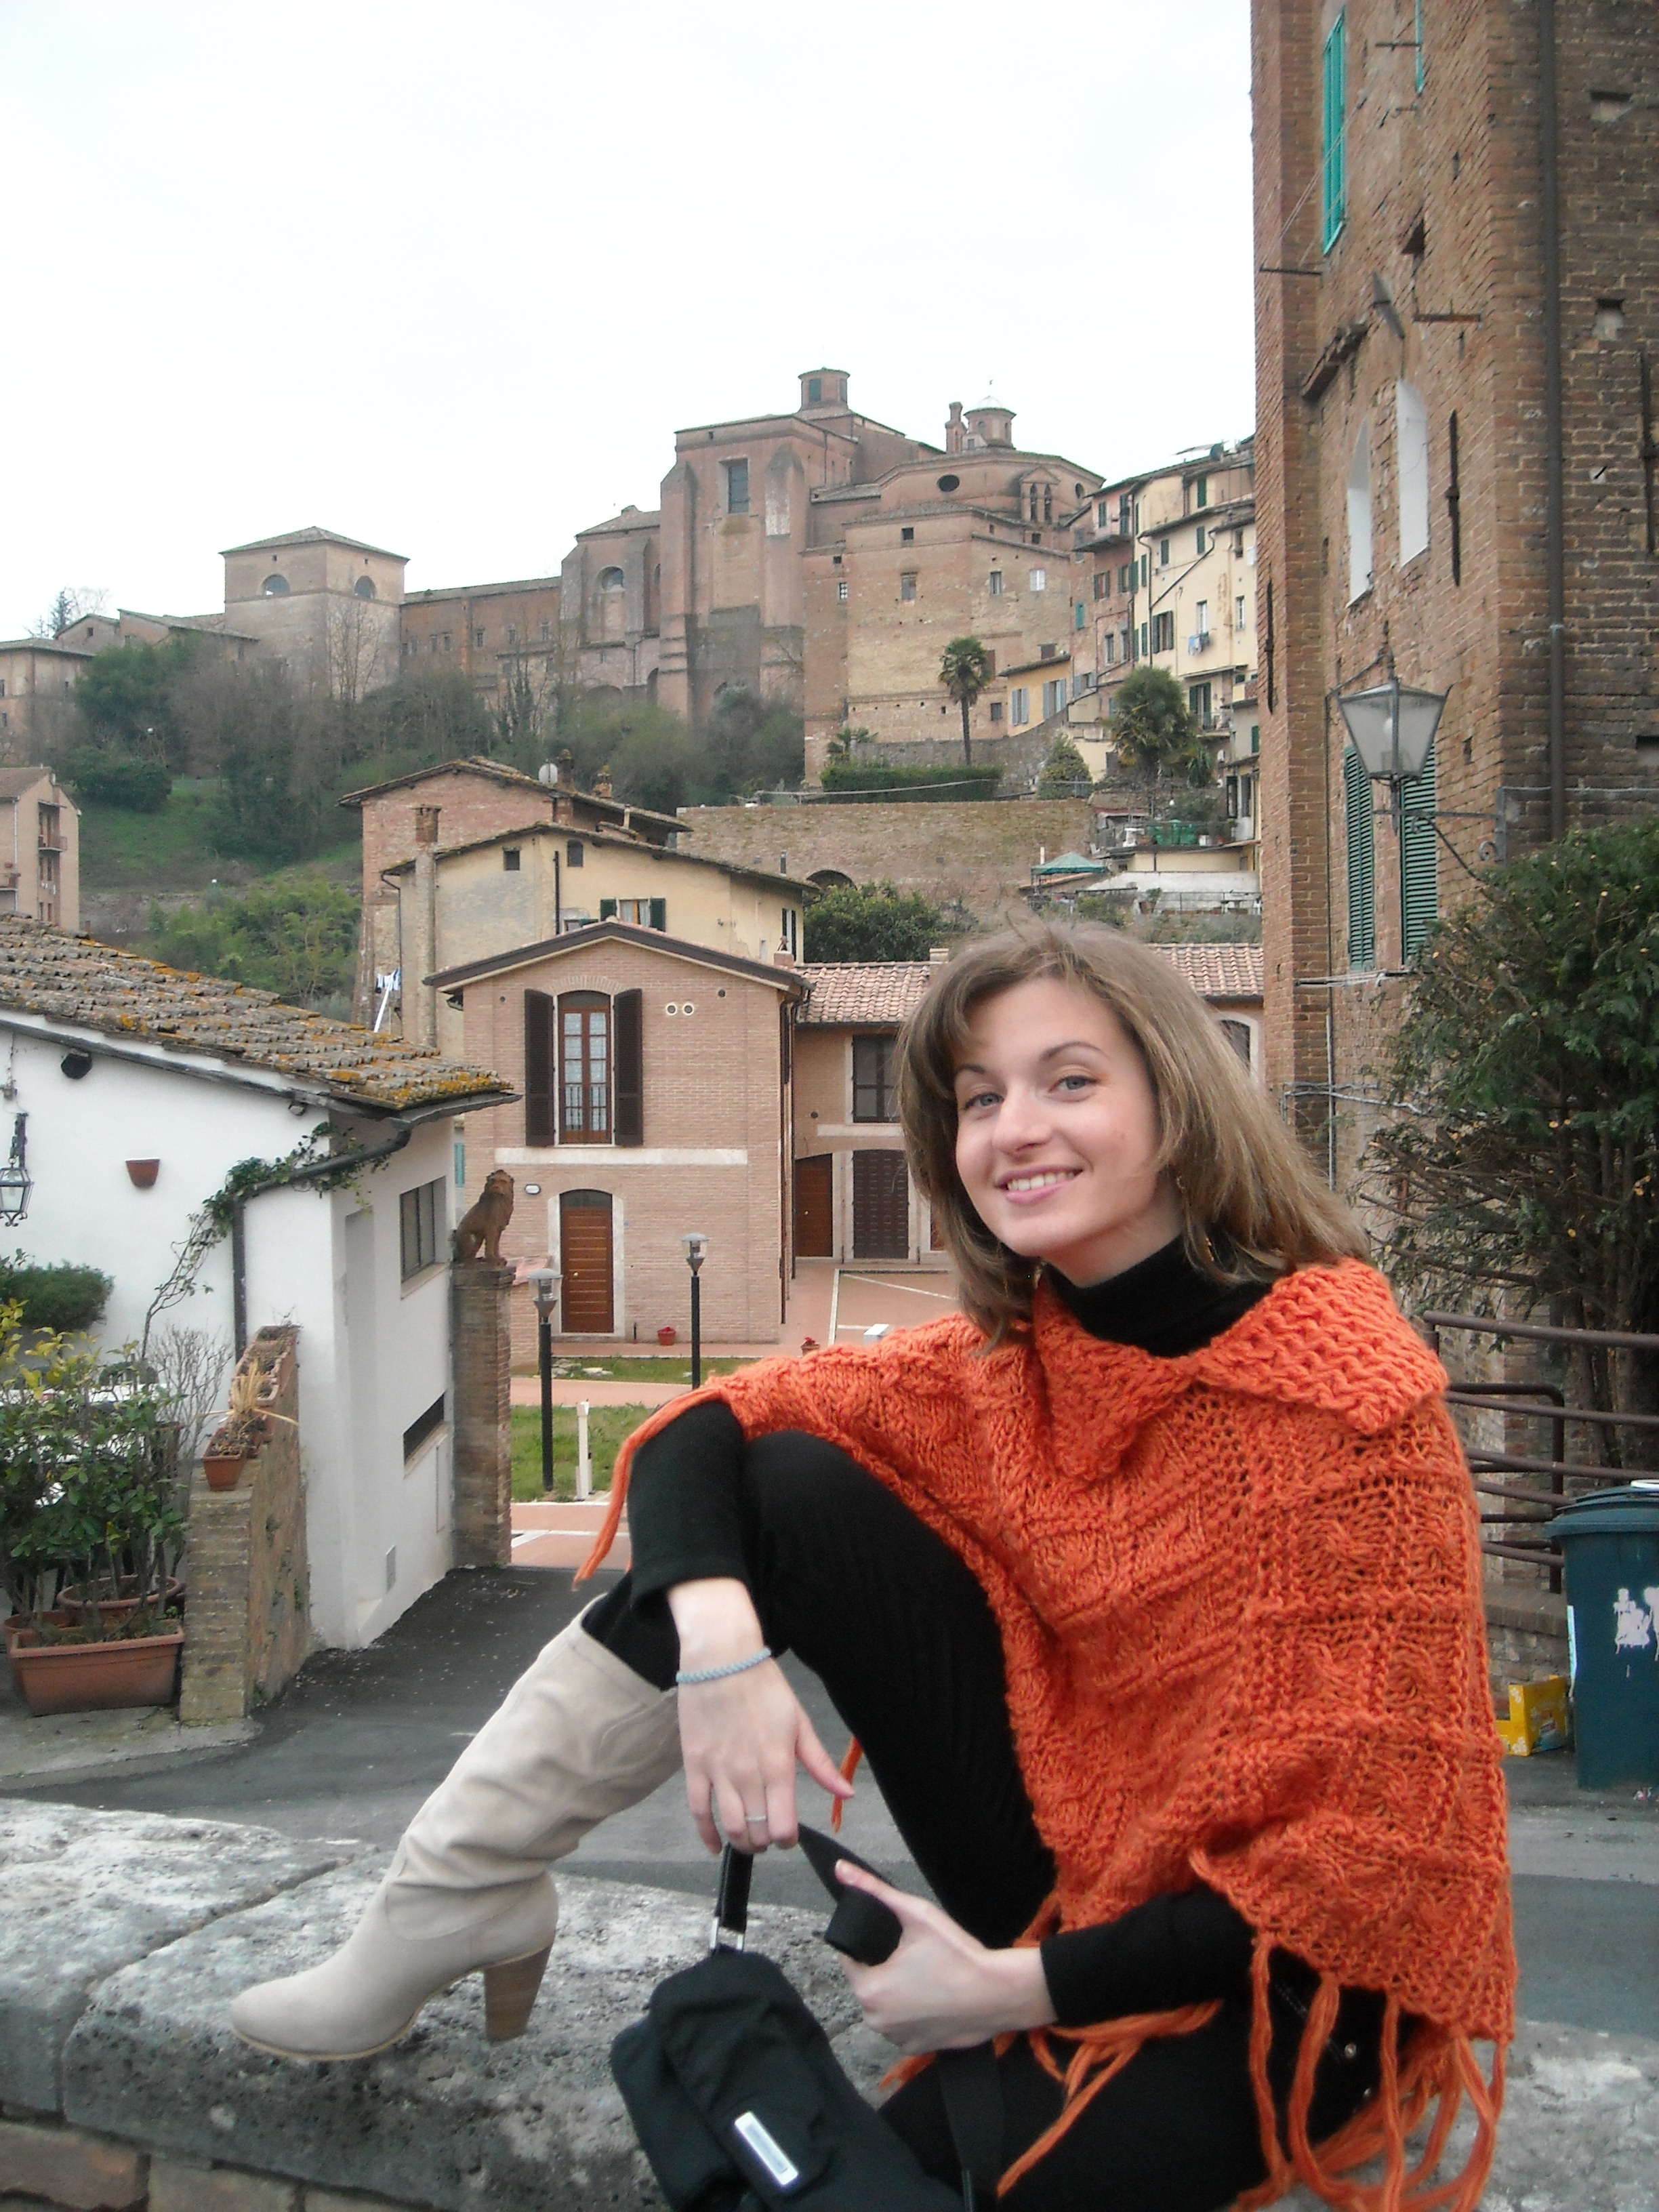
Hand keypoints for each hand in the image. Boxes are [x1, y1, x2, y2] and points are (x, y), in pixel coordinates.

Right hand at [667, 1577, 852, 1854]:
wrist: (721, 1659)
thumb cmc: (764, 1687)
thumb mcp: (799, 1722)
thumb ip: (821, 1764)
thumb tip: (847, 1793)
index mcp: (779, 1765)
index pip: (783, 1827)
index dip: (787, 1839)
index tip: (787, 1834)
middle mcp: (748, 1775)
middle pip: (757, 1831)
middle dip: (765, 1841)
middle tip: (767, 1835)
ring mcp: (718, 1772)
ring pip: (729, 1826)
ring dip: (741, 1842)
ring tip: (748, 1839)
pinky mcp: (694, 1766)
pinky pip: (698, 1811)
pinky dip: (706, 1835)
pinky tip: (715, 1846)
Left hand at [834, 1863, 1056, 2052]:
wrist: (999, 1993)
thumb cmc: (957, 1954)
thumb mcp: (916, 1913)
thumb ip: (874, 1890)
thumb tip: (840, 1869)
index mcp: (868, 1989)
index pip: (851, 1958)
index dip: (870, 1944)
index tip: (897, 1939)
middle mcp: (876, 2020)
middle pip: (869, 1981)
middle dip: (885, 1966)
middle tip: (917, 1954)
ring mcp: (897, 2039)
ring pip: (886, 2004)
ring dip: (898, 1991)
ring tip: (927, 1974)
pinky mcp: (917, 2049)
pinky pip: (904, 2024)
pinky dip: (914, 2011)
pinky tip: (934, 1996)